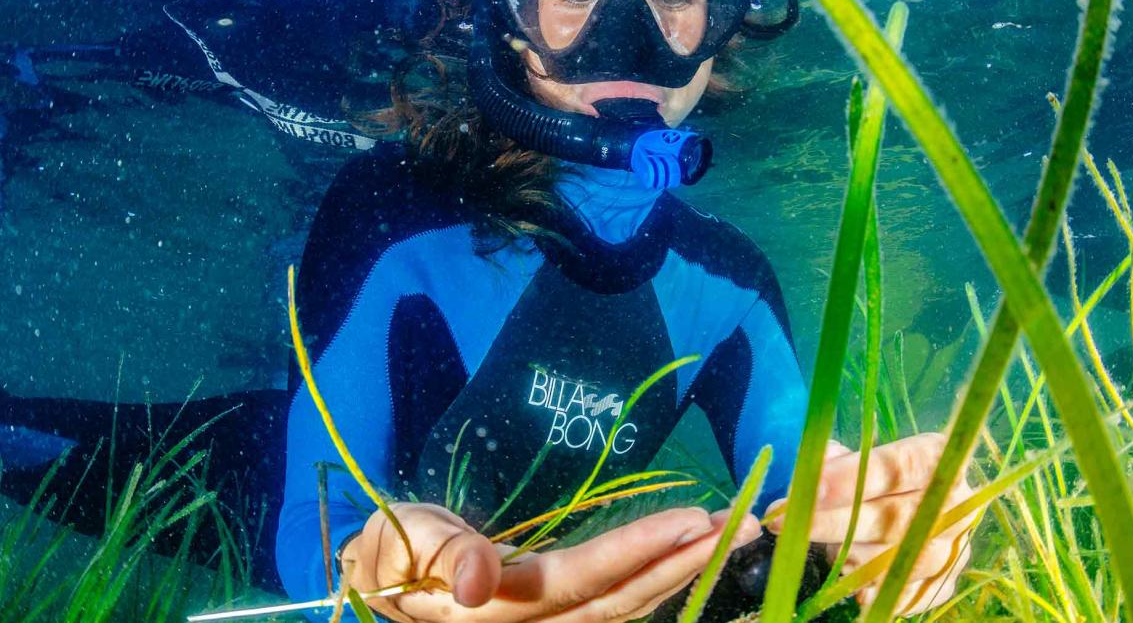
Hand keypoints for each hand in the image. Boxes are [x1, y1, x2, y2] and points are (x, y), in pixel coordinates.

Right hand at [343, 502, 760, 621]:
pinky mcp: (557, 617)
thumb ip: (440, 554)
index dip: (636, 553)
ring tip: (730, 533)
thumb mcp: (397, 544)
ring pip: (627, 609)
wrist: (385, 581)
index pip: (580, 582)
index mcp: (496, 612)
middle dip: (683, 563)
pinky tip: (689, 557)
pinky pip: (616, 607)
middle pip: (621, 602)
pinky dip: (657, 582)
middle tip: (745, 524)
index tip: (691, 520)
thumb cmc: (390, 553)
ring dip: (681, 572)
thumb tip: (483, 580)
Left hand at [764, 434, 975, 615]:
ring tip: (824, 550)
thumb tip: (809, 477)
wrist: (913, 503)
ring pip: (896, 560)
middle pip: (892, 518)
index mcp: (936, 458)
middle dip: (833, 522)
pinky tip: (853, 588)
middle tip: (784, 522)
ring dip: (850, 557)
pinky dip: (875, 591)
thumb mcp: (855, 455)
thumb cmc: (874, 475)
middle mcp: (955, 504)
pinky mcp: (944, 582)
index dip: (852, 478)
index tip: (810, 488)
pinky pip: (908, 594)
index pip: (897, 467)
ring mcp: (953, 548)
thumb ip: (835, 461)